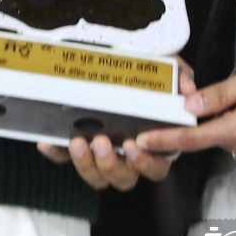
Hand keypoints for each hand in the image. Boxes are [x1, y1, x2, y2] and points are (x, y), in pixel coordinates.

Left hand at [38, 60, 196, 189]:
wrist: (111, 57)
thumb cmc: (142, 71)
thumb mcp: (163, 67)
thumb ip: (179, 76)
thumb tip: (189, 88)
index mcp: (152, 143)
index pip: (156, 166)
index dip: (146, 162)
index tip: (134, 143)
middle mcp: (127, 157)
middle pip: (124, 178)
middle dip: (111, 165)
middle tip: (101, 141)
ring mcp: (100, 155)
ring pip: (97, 178)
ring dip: (86, 164)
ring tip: (77, 141)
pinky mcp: (76, 148)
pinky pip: (63, 160)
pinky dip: (55, 153)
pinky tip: (46, 141)